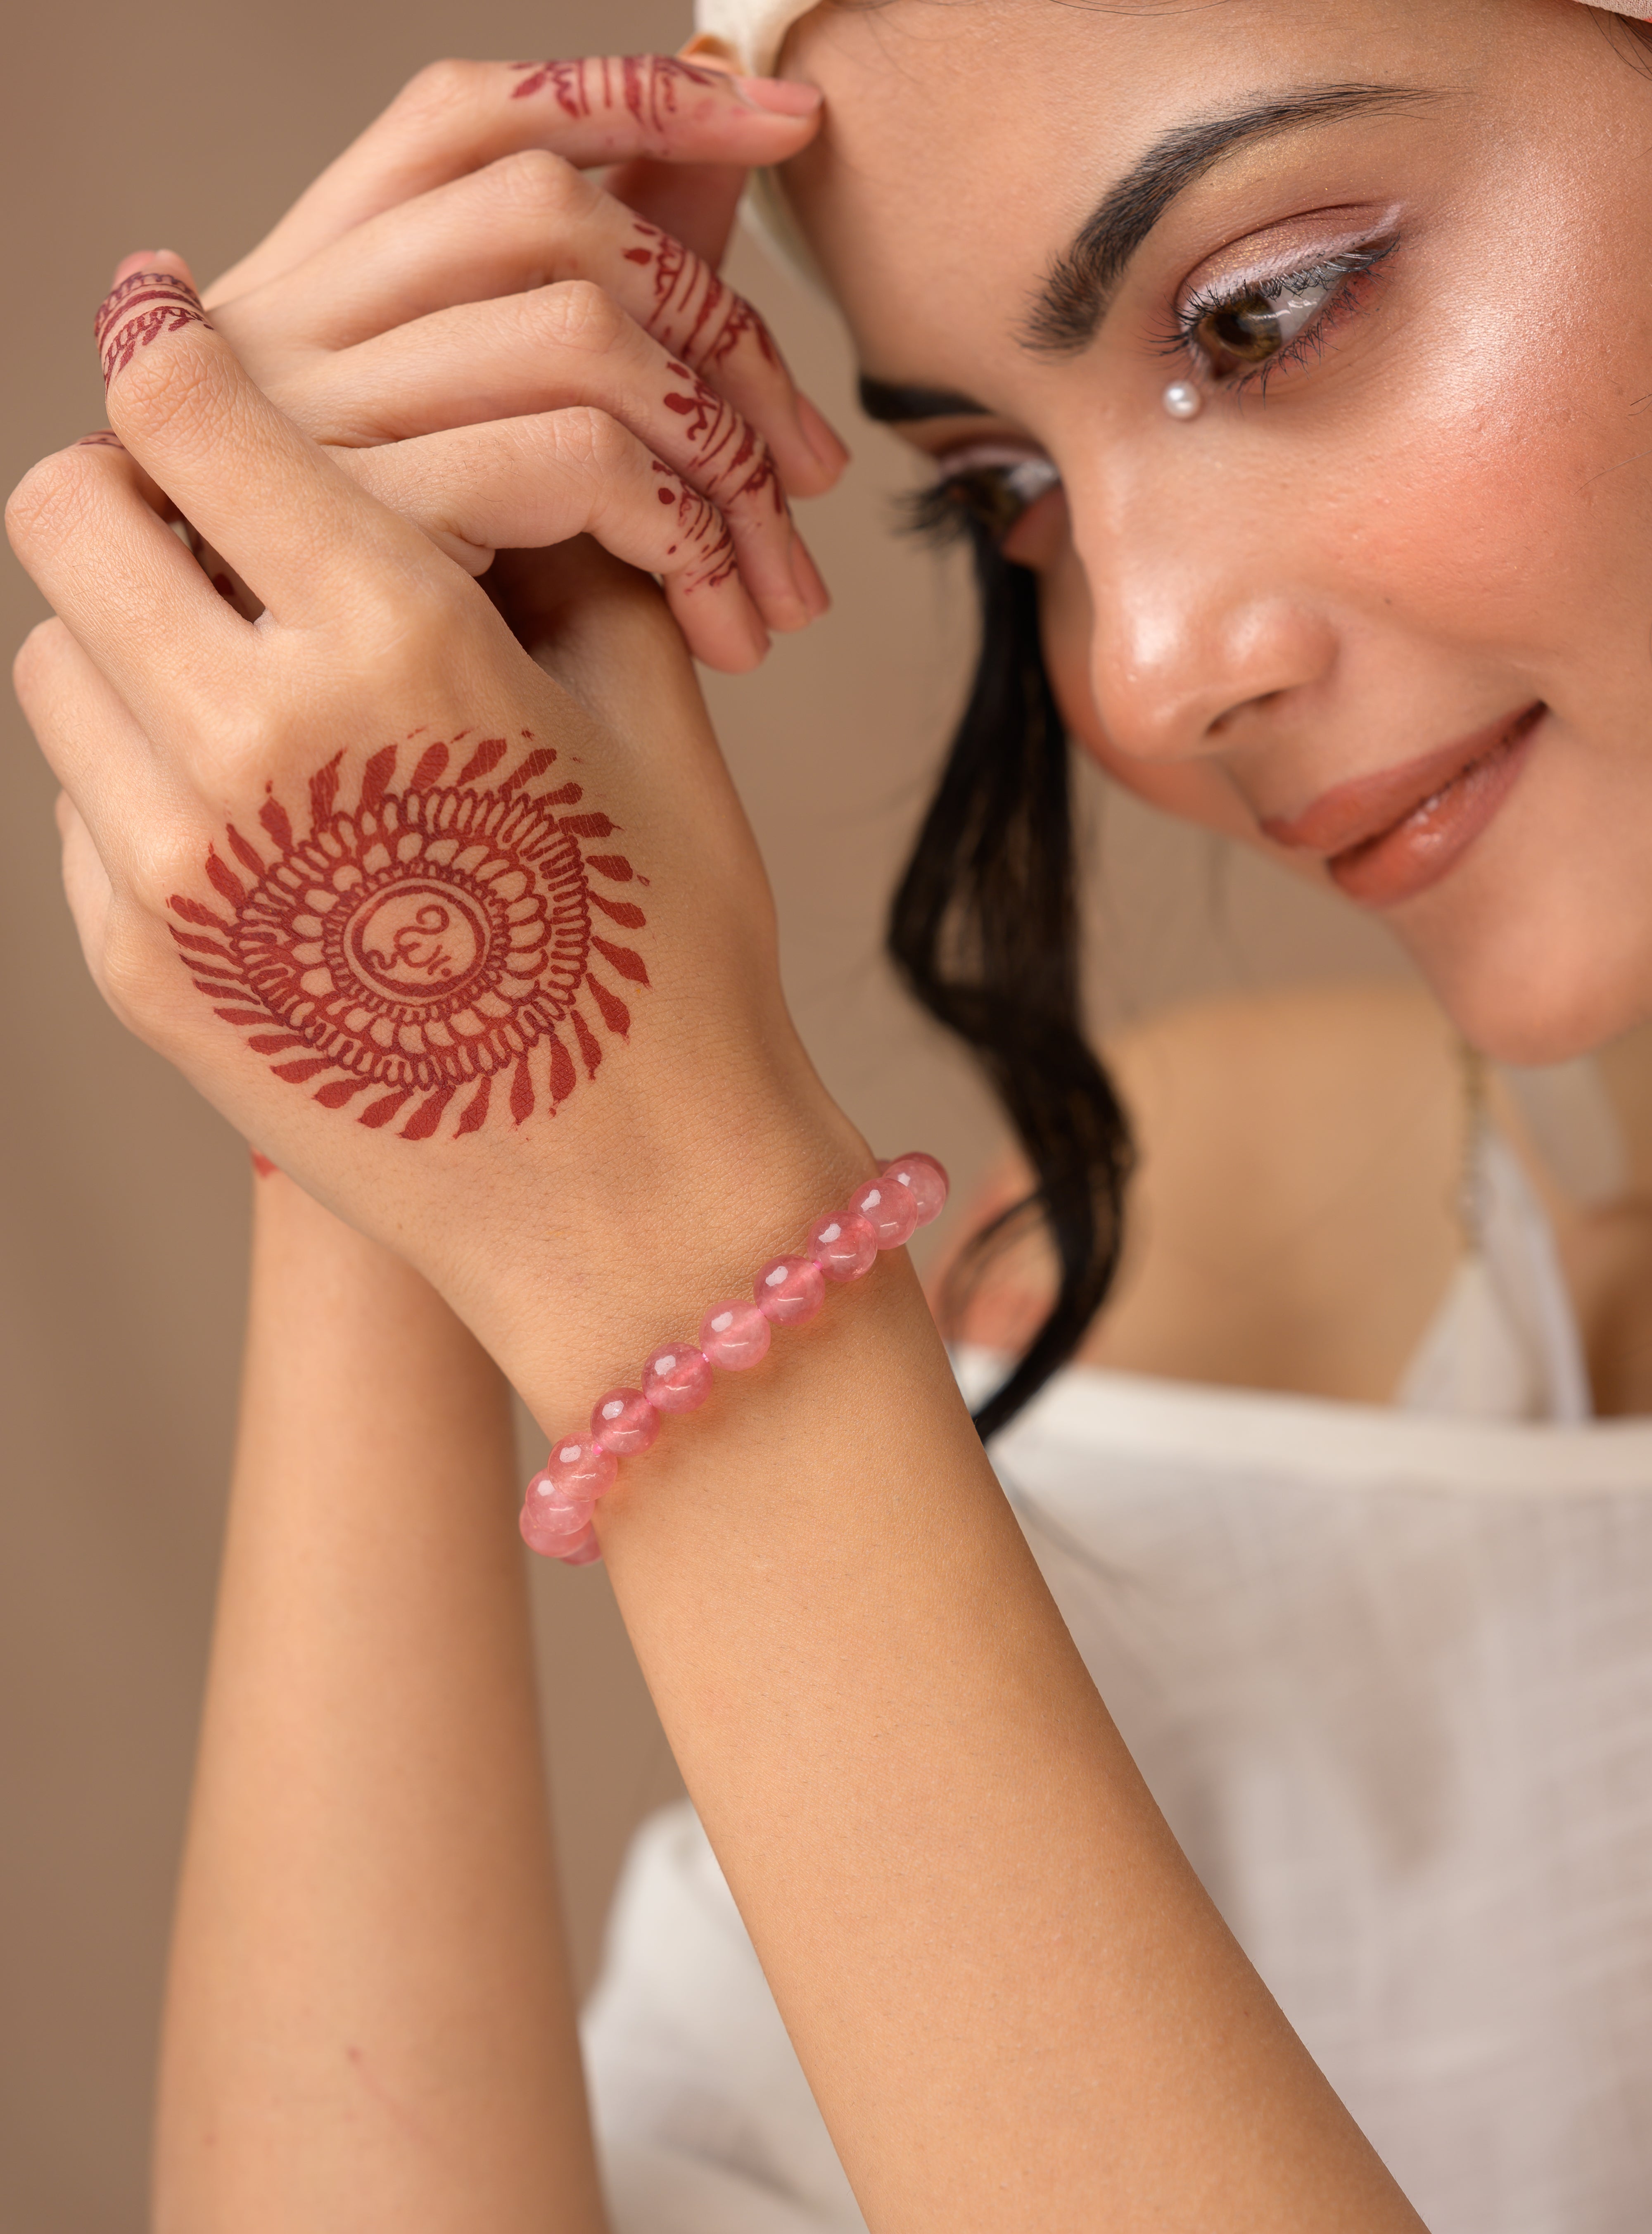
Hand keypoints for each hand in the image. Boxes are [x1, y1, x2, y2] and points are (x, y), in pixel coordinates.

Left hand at [12, 276, 869, 1427]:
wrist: (638, 1209)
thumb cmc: (673, 957)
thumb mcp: (649, 717)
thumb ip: (540, 549)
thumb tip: (448, 442)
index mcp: (394, 643)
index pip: (182, 405)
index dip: (177, 347)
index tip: (186, 334)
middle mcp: (249, 741)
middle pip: (67, 510)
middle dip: (134, 490)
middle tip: (222, 525)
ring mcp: (171, 871)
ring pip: (53, 657)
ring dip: (130, 636)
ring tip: (254, 686)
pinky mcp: (138, 971)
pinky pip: (81, 800)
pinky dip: (142, 772)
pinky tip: (267, 822)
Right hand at [156, 55, 846, 671]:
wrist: (350, 862)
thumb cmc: (423, 671)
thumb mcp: (508, 486)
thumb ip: (597, 322)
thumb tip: (719, 158)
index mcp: (303, 295)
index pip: (463, 114)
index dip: (634, 98)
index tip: (787, 121)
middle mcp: (281, 330)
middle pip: (550, 211)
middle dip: (728, 321)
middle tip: (816, 470)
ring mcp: (310, 422)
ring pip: (583, 327)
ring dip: (728, 451)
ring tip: (781, 589)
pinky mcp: (366, 520)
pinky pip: (576, 456)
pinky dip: (685, 528)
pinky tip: (717, 621)